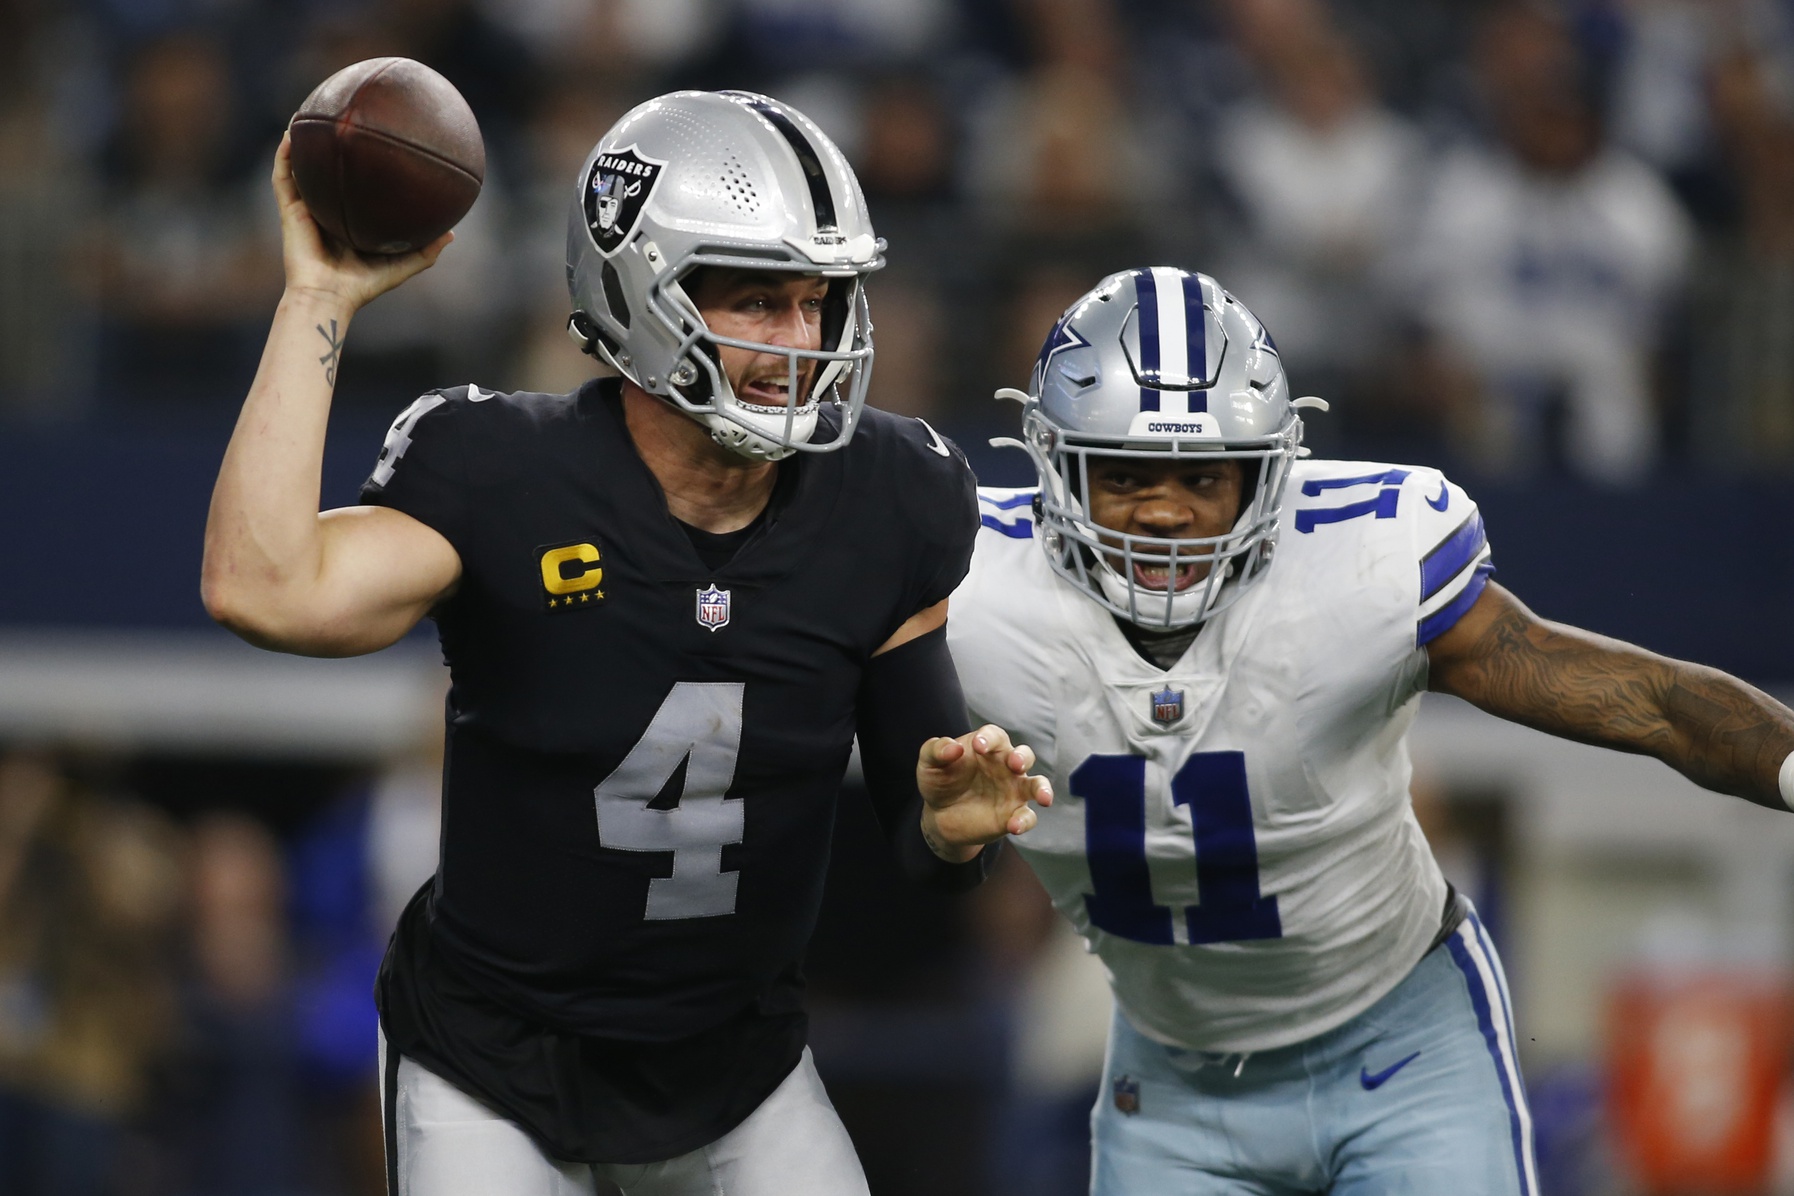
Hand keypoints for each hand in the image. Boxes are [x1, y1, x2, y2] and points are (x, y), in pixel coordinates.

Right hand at [272, 130, 451, 311]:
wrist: (330, 297)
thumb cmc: (363, 286)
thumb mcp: (402, 264)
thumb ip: (426, 250)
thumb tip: (452, 233)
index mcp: (348, 220)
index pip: (354, 187)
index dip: (361, 166)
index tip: (374, 142)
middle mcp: (326, 210)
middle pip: (326, 172)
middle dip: (331, 146)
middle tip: (342, 118)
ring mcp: (306, 209)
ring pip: (300, 167)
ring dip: (301, 141)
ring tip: (307, 112)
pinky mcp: (289, 210)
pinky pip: (283, 177)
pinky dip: (284, 154)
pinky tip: (291, 132)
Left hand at [917, 724, 1053, 862]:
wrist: (940, 815)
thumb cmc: (940, 780)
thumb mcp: (929, 763)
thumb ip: (937, 750)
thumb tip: (953, 747)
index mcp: (987, 747)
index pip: (995, 736)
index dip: (988, 738)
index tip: (977, 747)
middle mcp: (1005, 766)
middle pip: (1024, 755)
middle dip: (1022, 758)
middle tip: (1015, 763)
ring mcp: (1012, 790)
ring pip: (1036, 785)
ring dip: (1042, 789)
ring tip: (1043, 798)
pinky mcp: (1013, 814)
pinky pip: (1027, 816)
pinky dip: (1025, 821)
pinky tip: (1014, 826)